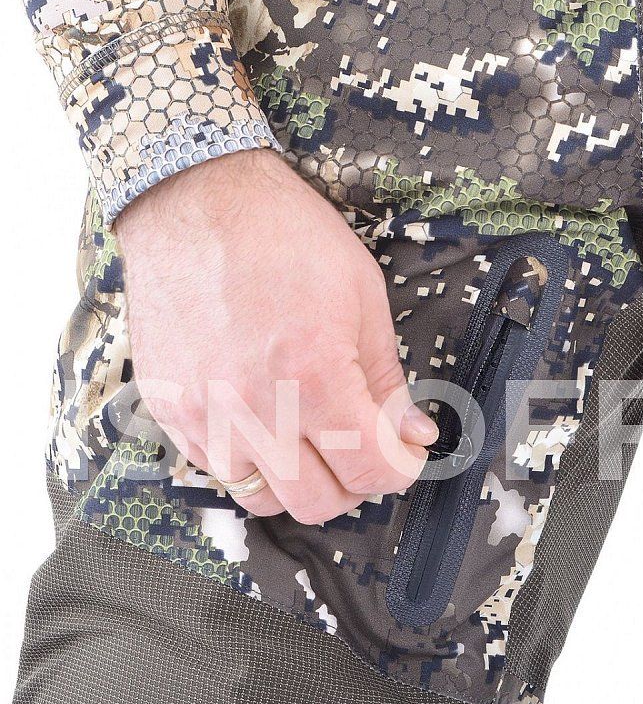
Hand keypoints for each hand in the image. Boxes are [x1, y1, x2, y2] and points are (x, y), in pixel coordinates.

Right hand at [115, 148, 436, 523]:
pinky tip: (267, 427)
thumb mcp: (363, 297)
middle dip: (356, 486)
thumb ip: (388, 378)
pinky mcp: (170, 410)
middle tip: (365, 454)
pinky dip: (251, 463)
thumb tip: (412, 432)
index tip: (406, 455)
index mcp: (314, 377)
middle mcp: (255, 409)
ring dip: (300, 483)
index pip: (370, 468)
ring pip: (263, 498)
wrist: (193, 200)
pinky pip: (217, 470)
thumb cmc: (282, 236)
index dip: (401, 469)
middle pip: (317, 503)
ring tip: (314, 445)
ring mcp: (205, 415)